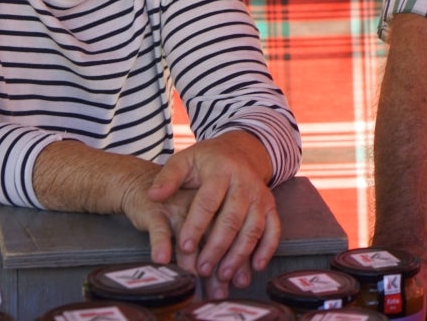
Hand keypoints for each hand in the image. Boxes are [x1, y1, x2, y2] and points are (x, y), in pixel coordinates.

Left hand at [145, 131, 278, 297]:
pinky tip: (256, 267)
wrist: (241, 150)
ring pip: (253, 228)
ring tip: (224, 276)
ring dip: (240, 254)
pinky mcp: (271, 206)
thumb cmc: (207, 160)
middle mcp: (244, 183)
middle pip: (231, 219)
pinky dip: (267, 249)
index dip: (196, 226)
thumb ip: (168, 177)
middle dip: (217, 247)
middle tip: (202, 270)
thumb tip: (153, 195)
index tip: (183, 246)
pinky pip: (274, 229)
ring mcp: (260, 195)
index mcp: (221, 170)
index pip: (207, 202)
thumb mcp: (186, 160)